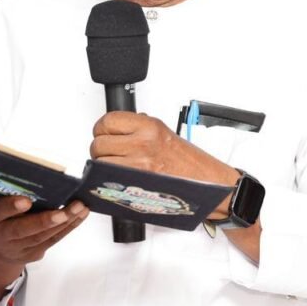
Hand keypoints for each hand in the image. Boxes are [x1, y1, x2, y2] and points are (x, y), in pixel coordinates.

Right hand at [0, 196, 87, 303]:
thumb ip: (6, 193)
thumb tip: (34, 174)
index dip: (11, 207)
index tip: (25, 201)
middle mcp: (1, 235)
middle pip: (22, 230)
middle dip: (44, 221)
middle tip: (62, 213)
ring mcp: (19, 248)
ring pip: (42, 236)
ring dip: (64, 222)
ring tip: (79, 207)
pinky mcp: (34, 253)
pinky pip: (53, 240)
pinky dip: (69, 226)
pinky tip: (80, 214)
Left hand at [90, 111, 260, 262]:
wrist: (208, 184)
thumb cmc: (189, 162)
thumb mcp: (163, 132)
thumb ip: (138, 128)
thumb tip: (116, 128)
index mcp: (149, 127)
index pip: (108, 121)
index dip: (102, 129)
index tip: (105, 134)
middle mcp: (142, 144)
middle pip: (98, 144)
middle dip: (100, 149)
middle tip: (111, 153)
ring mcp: (138, 165)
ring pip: (100, 163)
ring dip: (103, 166)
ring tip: (116, 167)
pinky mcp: (136, 184)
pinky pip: (108, 180)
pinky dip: (107, 180)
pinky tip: (116, 178)